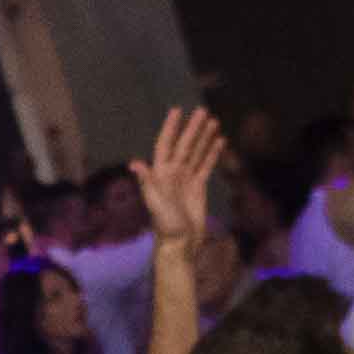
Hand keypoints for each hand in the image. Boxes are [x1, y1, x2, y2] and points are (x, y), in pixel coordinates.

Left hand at [129, 104, 227, 245]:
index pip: (165, 145)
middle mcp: (173, 173)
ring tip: (213, 120)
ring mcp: (186, 179)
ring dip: (204, 137)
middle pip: (184, 145)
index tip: (177, 111)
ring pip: (196, 152)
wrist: (180, 243)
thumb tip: (134, 163)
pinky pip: (205, 165)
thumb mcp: (155, 203)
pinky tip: (219, 141)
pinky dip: (212, 153)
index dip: (170, 128)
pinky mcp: (198, 187)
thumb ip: (147, 182)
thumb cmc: (165, 225)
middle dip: (193, 128)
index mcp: (161, 174)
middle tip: (203, 110)